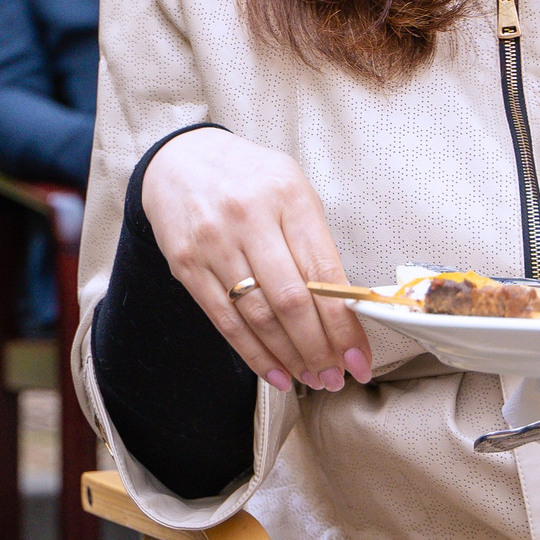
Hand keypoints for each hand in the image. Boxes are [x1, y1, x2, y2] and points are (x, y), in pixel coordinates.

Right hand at [139, 128, 368, 392]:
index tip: (359, 359)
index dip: (345, 325)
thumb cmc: (249, 179)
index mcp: (288, 197)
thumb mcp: (292, 191)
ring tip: (312, 378)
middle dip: (319, 349)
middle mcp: (250, 219)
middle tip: (335, 377)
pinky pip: (225, 321)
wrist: (179, 160)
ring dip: (290, 357)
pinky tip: (276, 373)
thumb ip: (316, 242)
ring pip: (259, 317)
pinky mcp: (186, 265)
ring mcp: (214, 243)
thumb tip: (347, 309)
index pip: (325, 273)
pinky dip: (254, 354)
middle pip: (292, 301)